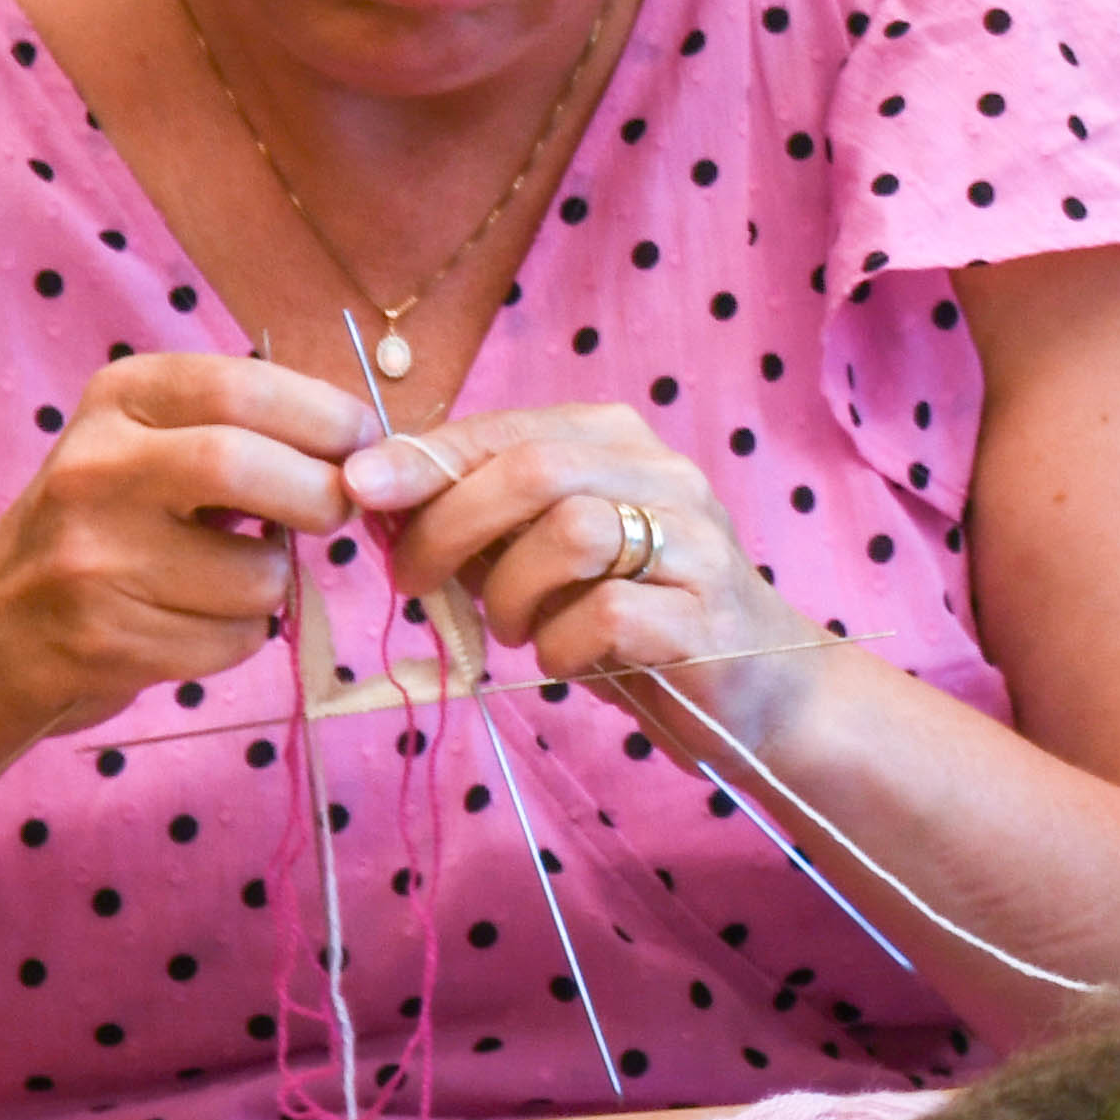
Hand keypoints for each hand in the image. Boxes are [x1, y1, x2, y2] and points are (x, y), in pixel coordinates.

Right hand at [0, 347, 360, 741]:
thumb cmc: (104, 526)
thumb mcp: (149, 444)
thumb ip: (243, 431)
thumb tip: (369, 450)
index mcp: (119, 399)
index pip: (241, 387)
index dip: (325, 417)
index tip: (363, 444)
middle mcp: (94, 468)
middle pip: (240, 466)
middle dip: (318, 498)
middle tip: (332, 514)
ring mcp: (91, 558)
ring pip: (253, 575)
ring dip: (274, 586)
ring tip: (232, 580)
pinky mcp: (101, 639)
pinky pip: (230, 641)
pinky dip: (240, 639)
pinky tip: (192, 623)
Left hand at [364, 403, 786, 691]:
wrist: (761, 691)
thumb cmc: (637, 620)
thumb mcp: (548, 562)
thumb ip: (483, 527)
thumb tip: (380, 500)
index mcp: (619, 445)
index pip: (508, 429)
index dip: (427, 456)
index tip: (359, 489)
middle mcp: (664, 476)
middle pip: (536, 469)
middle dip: (451, 523)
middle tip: (413, 581)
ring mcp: (694, 542)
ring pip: (571, 532)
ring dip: (510, 592)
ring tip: (509, 630)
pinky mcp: (707, 616)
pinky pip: (608, 613)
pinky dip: (559, 642)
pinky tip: (559, 656)